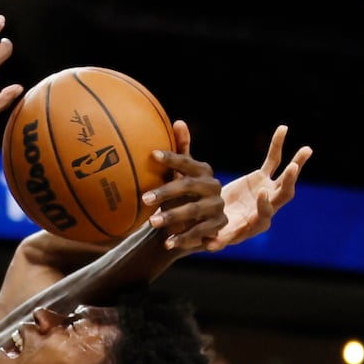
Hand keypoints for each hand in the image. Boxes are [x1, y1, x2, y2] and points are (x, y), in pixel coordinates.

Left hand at [140, 120, 227, 252]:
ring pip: (194, 211)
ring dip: (172, 217)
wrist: (192, 222)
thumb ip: (180, 150)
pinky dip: (183, 238)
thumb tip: (179, 121)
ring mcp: (217, 206)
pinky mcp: (218, 226)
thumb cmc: (181, 193)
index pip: (187, 162)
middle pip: (189, 186)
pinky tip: (166, 242)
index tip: (152, 155)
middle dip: (166, 192)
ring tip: (151, 223)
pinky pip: (200, 232)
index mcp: (203, 171)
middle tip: (144, 199)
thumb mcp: (179, 174)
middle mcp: (214, 186)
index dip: (172, 158)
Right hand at [212, 125, 311, 249]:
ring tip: (307, 150)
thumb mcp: (216, 237)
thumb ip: (216, 241)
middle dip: (289, 182)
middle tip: (293, 169)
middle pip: (284, 195)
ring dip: (296, 163)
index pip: (266, 212)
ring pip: (285, 177)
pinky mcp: (263, 178)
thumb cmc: (216, 231)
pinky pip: (273, 160)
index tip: (261, 191)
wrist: (218, 220)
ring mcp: (268, 190)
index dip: (265, 203)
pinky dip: (277, 146)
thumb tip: (209, 247)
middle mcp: (268, 206)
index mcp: (258, 222)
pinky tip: (283, 129)